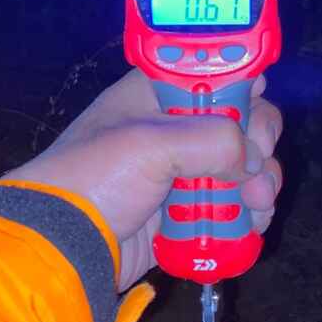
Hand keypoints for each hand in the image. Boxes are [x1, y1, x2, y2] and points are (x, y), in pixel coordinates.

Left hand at [3, 69, 282, 290]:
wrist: (61, 247)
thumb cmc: (97, 179)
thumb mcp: (149, 144)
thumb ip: (211, 139)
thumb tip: (250, 160)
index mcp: (155, 95)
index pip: (212, 75)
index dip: (242, 87)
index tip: (255, 109)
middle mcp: (171, 129)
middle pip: (238, 122)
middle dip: (258, 145)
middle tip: (259, 168)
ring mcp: (179, 173)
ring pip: (241, 167)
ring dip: (260, 184)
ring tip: (259, 205)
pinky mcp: (185, 213)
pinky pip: (230, 205)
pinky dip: (247, 213)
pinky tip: (252, 224)